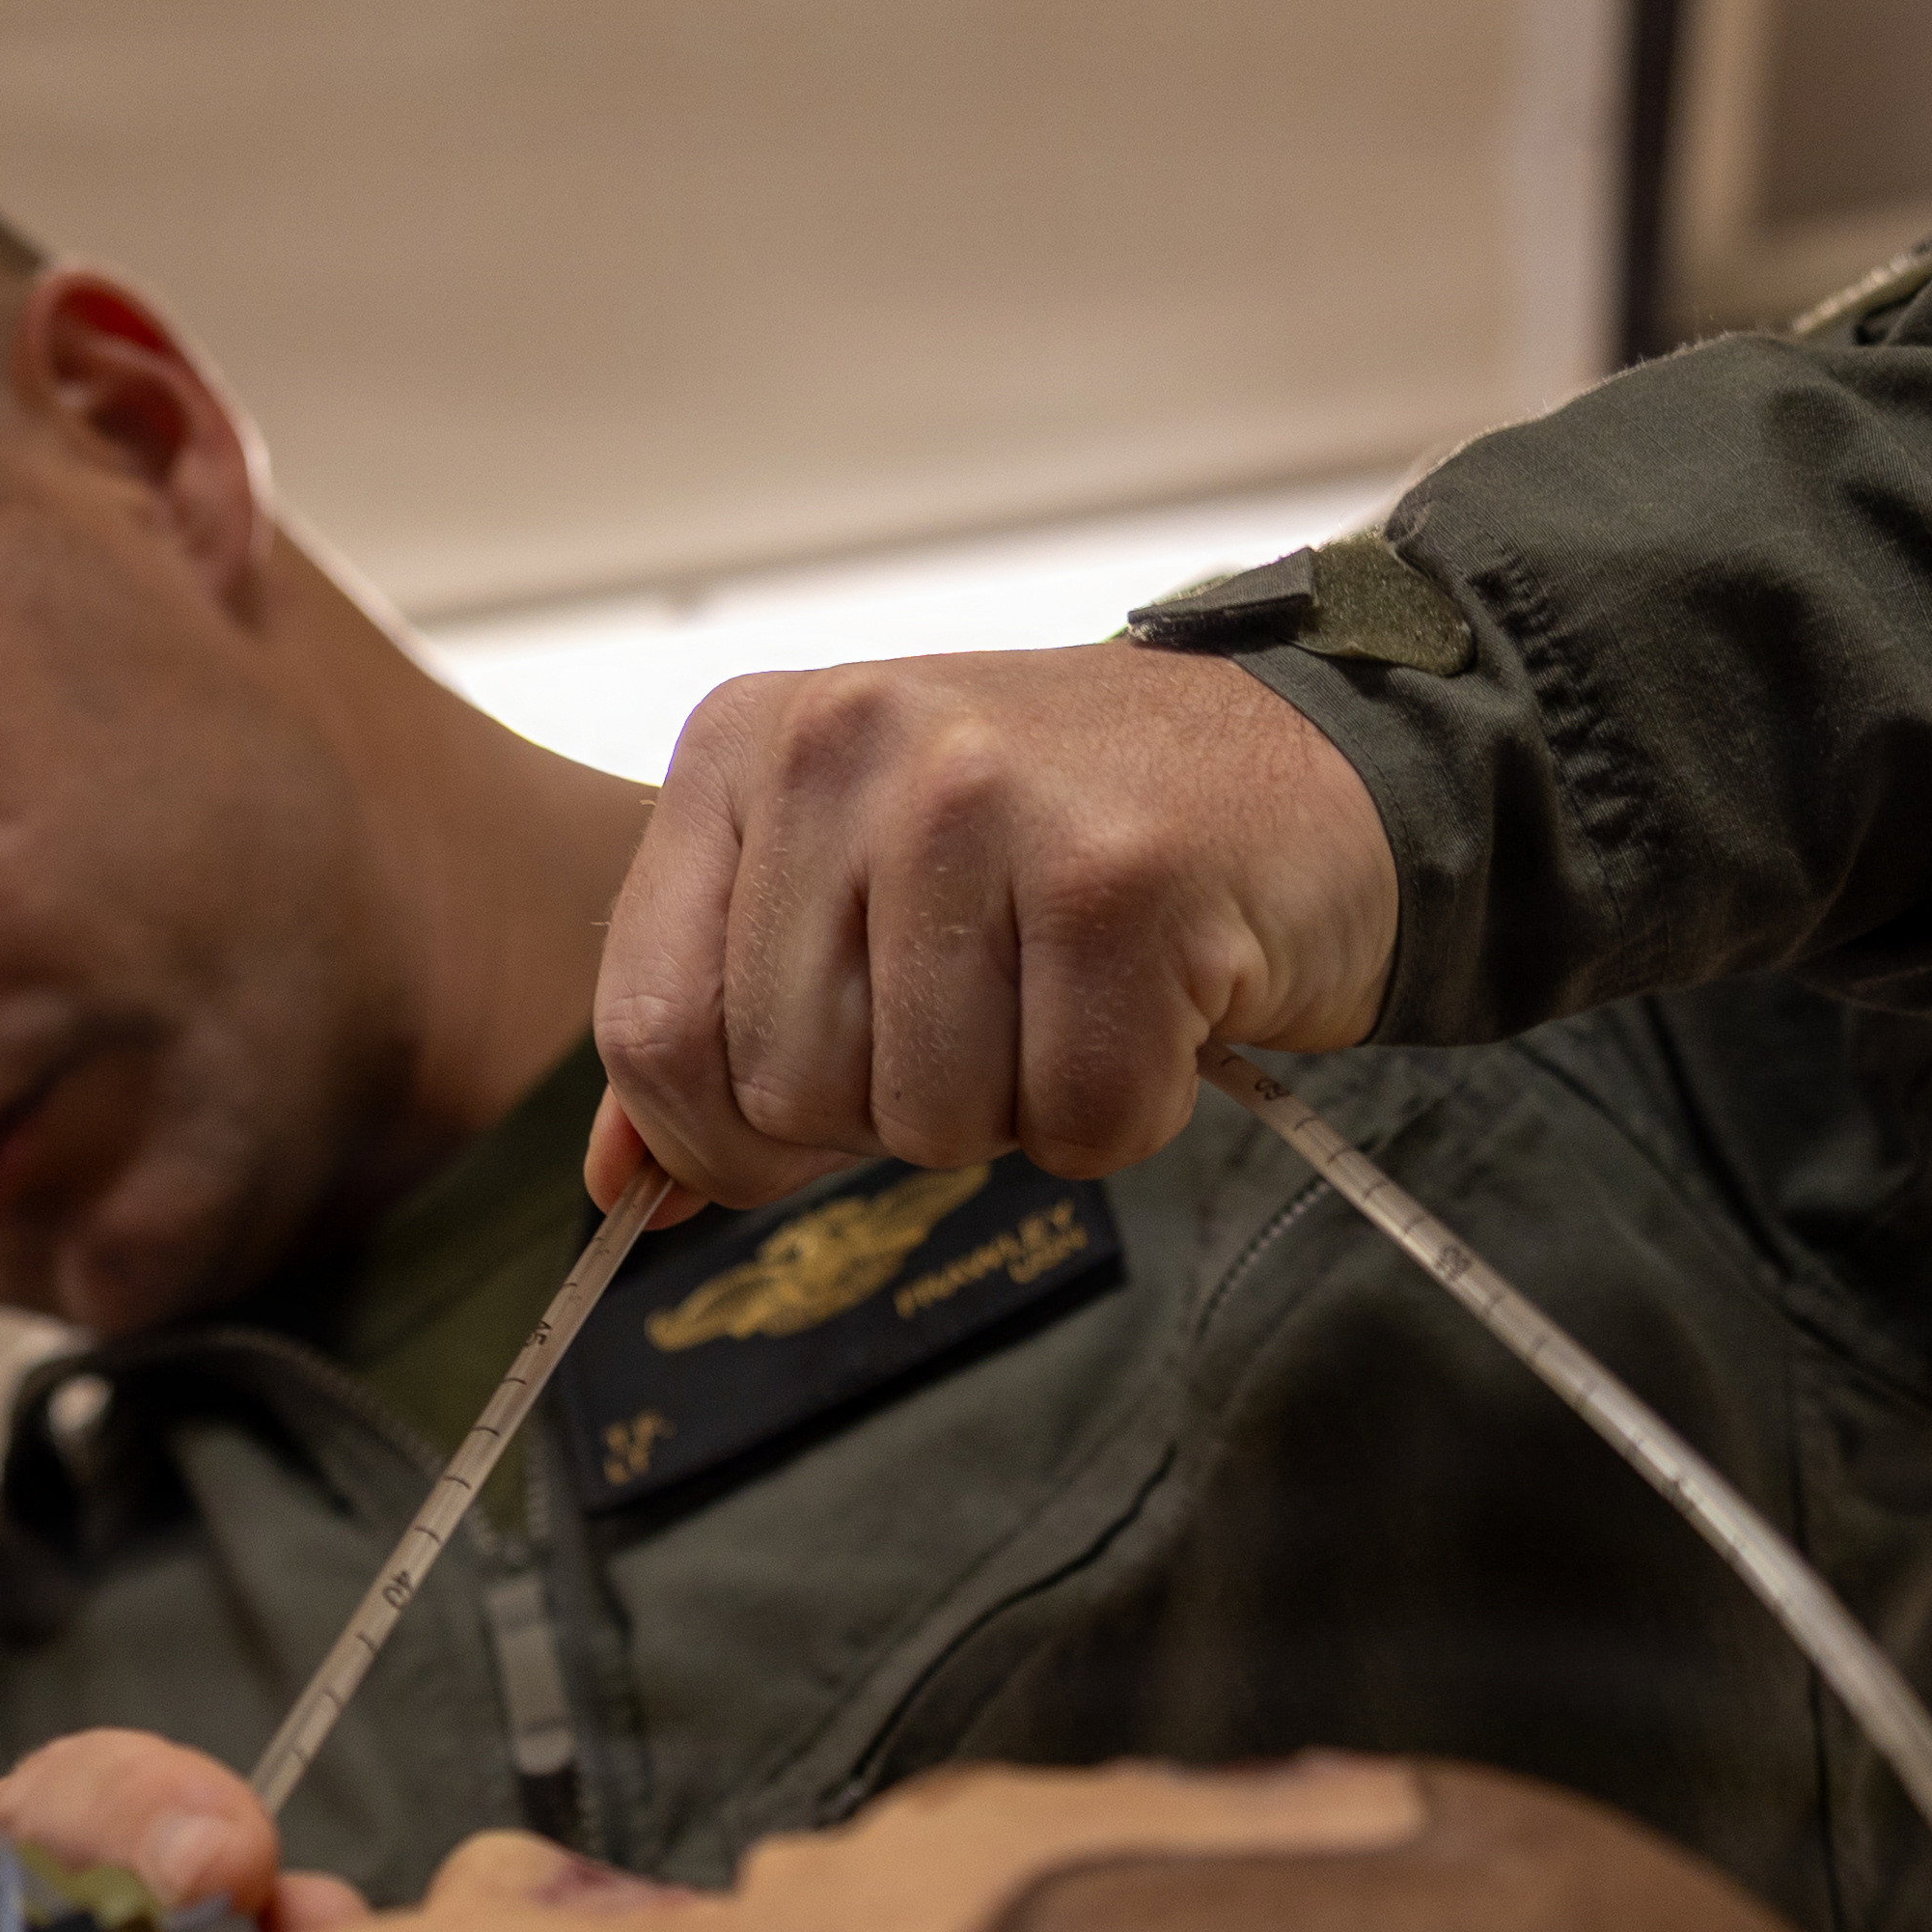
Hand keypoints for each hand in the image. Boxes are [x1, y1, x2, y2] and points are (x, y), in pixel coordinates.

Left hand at [586, 642, 1396, 1209]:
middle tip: (989, 1016)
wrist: (1311, 769)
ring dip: (1014, 1111)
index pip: (649, 1028)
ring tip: (1071, 994)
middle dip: (890, 1115)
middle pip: (785, 1093)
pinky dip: (1126, 1111)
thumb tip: (620, 1188)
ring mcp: (985, 799)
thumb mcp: (850, 890)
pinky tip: (1156, 1007)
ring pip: (926, 1121)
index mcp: (745, 743)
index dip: (720, 1139)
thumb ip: (720, 1025)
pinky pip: (1075, 1120)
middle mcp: (848, 745)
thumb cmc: (1065, 838)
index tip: (800, 1132)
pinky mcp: (1124, 877)